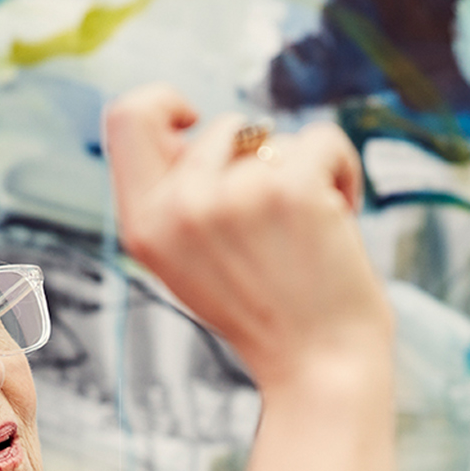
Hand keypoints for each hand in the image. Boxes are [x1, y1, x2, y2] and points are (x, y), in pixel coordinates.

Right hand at [103, 85, 390, 392]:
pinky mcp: (290, 188)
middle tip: (279, 220)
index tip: (196, 119)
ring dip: (303, 173)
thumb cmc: (265, 313)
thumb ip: (177, 195)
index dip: (163, 102)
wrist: (320, 368)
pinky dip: (343, 171)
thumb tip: (188, 124)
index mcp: (142, 225)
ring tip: (309, 232)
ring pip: (276, 137)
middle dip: (260, 161)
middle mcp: (178, 208)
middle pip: (221, 127)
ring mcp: (233, 195)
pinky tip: (341, 217)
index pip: (126, 117)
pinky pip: (324, 139)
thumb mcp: (190, 260)